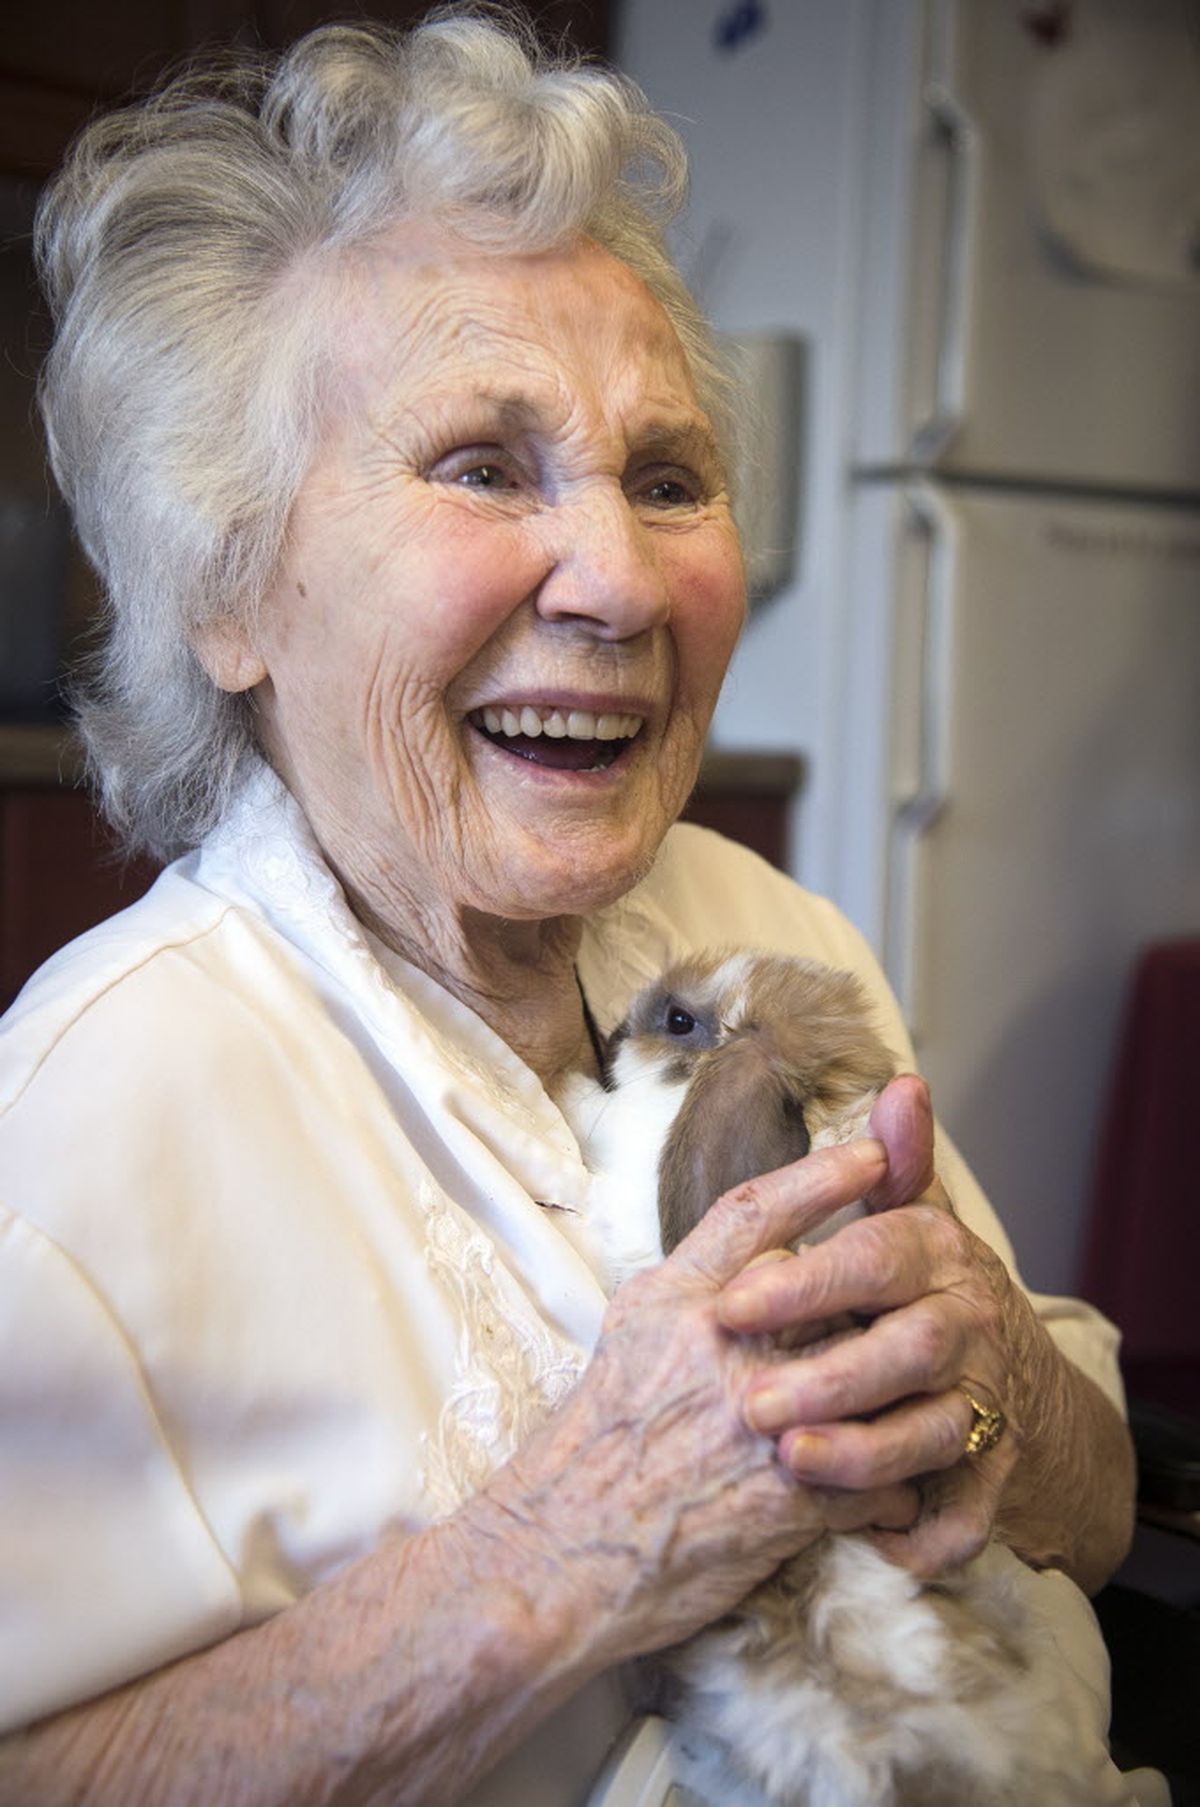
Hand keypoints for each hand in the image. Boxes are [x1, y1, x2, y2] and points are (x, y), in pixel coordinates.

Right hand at [478, 1137, 919, 1666]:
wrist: (557, 1555)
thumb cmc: (591, 1450)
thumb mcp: (627, 1338)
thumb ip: (694, 1290)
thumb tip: (762, 1260)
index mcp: (675, 1299)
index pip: (756, 1210)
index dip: (822, 1174)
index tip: (876, 1153)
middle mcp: (719, 1345)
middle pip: (836, 1290)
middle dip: (886, 1295)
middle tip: (932, 1289)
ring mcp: (757, 1419)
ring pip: (874, 1379)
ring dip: (906, 1393)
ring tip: (927, 1399)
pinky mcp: (785, 1499)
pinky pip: (879, 1476)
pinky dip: (893, 1482)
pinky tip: (892, 1488)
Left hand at [715, 1075, 1036, 1576]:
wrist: (1008, 1372)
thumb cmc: (924, 1285)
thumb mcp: (909, 1218)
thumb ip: (892, 1162)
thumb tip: (902, 1084)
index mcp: (936, 1254)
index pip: (875, 1256)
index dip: (805, 1280)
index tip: (730, 1305)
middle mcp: (968, 1324)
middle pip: (906, 1349)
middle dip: (827, 1377)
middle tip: (746, 1405)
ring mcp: (985, 1402)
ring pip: (935, 1434)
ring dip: (864, 1454)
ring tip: (789, 1465)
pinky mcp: (992, 1474)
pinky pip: (965, 1513)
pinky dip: (925, 1533)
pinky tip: (870, 1538)